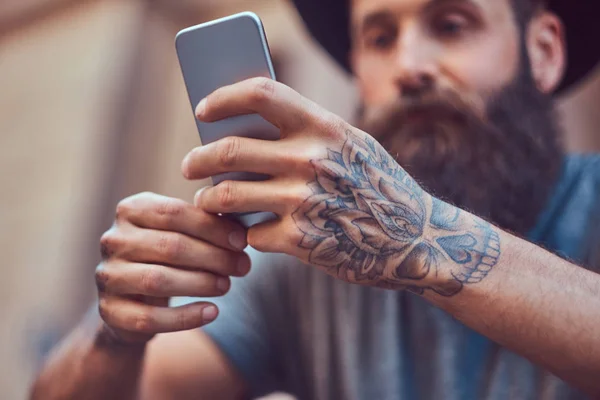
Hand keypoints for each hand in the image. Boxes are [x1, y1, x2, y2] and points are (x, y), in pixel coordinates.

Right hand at [95, 192, 249, 343]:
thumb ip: (204, 225)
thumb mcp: (180, 233)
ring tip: (227, 285)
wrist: (132, 300)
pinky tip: (212, 312)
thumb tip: (241, 232)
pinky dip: (185, 317)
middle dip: (213, 257)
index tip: (241, 241)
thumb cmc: (165, 256)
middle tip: (242, 266)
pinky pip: (149, 318)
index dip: (212, 227)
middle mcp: (113, 240)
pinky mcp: (109, 311)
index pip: (174, 213)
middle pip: (169, 246)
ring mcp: (108, 275)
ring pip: (158, 280)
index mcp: (131, 210)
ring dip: (201, 283)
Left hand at [183, 78, 499, 296]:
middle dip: (198, 159)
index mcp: (324, 128)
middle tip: (189, 167)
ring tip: (206, 202)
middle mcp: (311, 160)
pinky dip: (244, 235)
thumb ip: (308, 135)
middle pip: (229, 151)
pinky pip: (251, 235)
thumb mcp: (352, 147)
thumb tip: (244, 132)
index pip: (260, 93)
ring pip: (228, 196)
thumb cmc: (379, 188)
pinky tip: (249, 233)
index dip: (223, 97)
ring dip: (209, 200)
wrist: (417, 240)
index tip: (203, 109)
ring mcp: (304, 201)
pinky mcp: (301, 241)